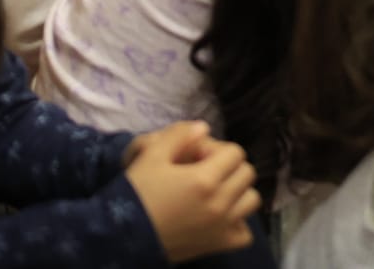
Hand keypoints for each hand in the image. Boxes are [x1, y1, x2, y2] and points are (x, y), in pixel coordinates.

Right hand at [125, 122, 260, 261]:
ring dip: (238, 191)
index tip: (196, 155)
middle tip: (204, 171)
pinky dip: (238, 222)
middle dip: (229, 166)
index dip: (216, 149)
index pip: (235, 152)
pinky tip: (220, 217)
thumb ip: (179, 135)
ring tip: (215, 192)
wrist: (122, 237)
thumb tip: (204, 128)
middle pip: (246, 173)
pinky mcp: (218, 245)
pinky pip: (245, 233)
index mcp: (205, 179)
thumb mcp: (150, 155)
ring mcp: (222, 227)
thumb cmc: (136, 193)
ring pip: (251, 200)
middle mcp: (221, 203)